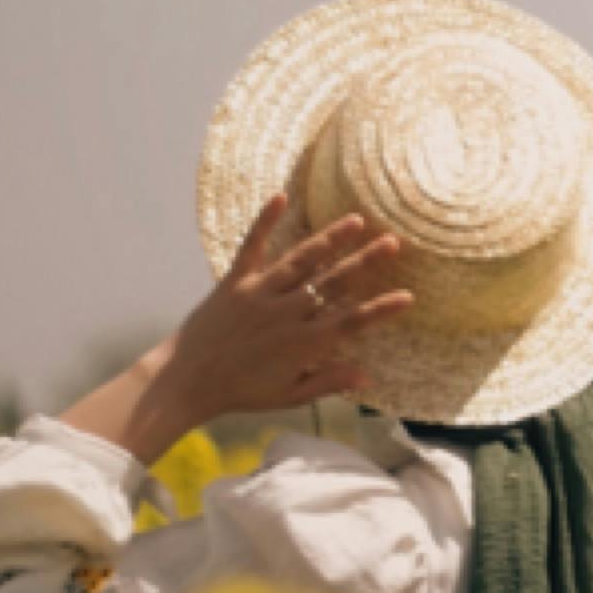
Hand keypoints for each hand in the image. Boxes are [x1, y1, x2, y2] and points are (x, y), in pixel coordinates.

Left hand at [59, 196, 414, 471]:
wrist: (185, 382)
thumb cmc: (240, 391)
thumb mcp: (288, 396)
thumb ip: (328, 383)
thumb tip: (368, 377)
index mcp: (301, 344)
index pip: (350, 322)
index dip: (380, 310)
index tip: (407, 296)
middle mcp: (284, 314)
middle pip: (332, 283)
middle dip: (365, 262)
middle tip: (393, 241)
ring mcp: (259, 294)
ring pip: (301, 261)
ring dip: (330, 239)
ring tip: (356, 220)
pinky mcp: (234, 282)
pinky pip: (252, 247)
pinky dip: (265, 221)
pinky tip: (281, 196)